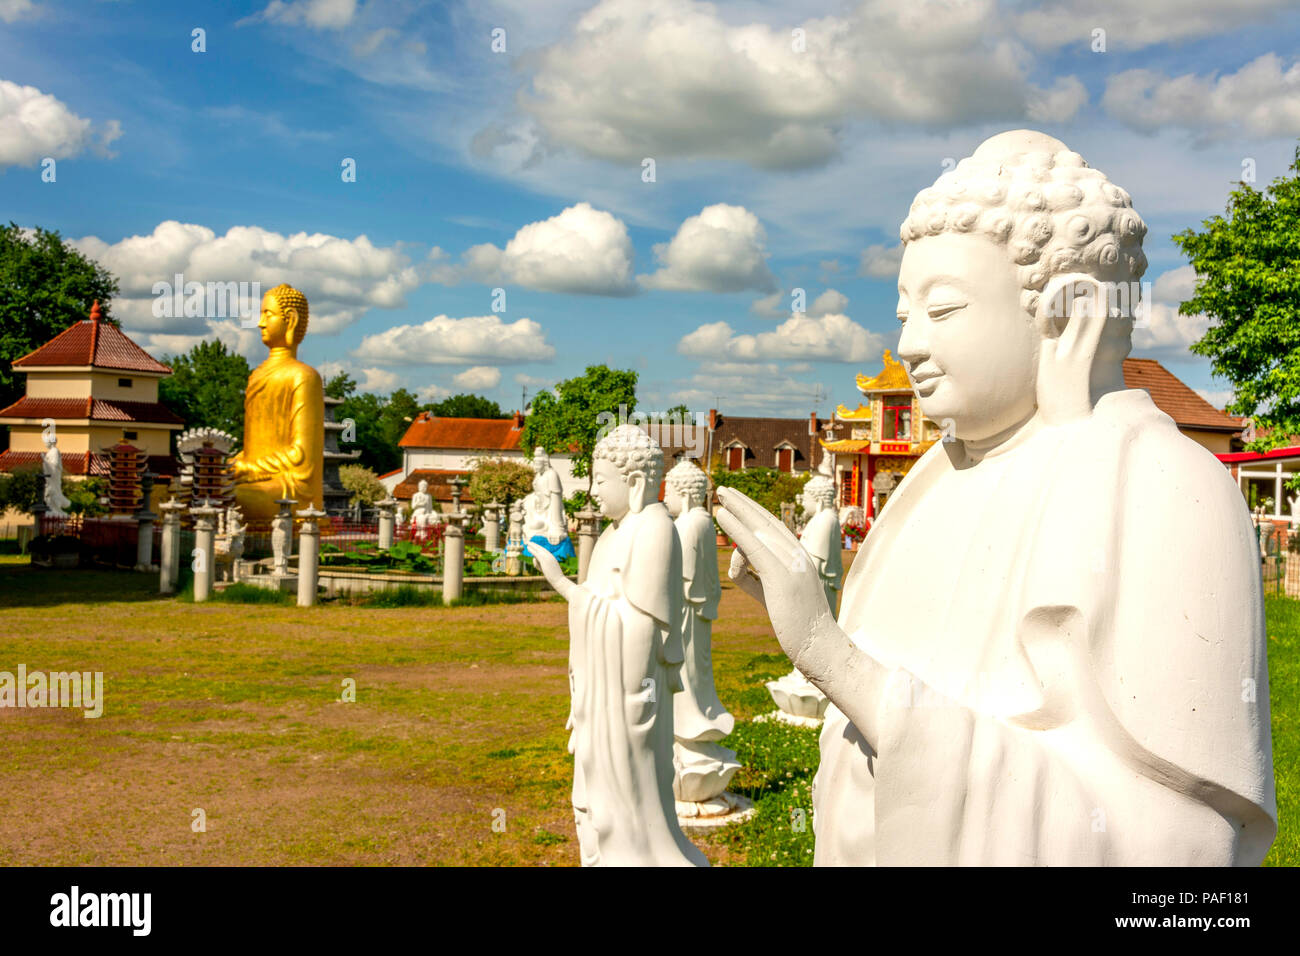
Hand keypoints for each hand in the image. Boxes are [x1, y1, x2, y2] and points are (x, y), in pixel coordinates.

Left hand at [527, 542, 575, 600]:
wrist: (559, 580)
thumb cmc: (554, 577)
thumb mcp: (546, 569)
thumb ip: (539, 564)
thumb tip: (533, 558)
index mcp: (552, 558)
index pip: (545, 551)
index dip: (539, 548)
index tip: (535, 546)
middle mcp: (550, 556)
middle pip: (541, 549)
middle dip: (535, 545)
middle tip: (530, 542)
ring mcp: (547, 557)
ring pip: (538, 550)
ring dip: (533, 546)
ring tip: (528, 544)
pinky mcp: (544, 560)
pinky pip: (536, 553)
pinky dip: (532, 550)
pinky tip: (528, 548)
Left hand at [715, 487, 833, 669]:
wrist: (820, 647)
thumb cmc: (797, 626)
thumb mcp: (774, 596)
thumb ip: (756, 578)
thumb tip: (737, 564)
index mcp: (800, 558)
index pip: (775, 528)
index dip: (754, 512)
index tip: (738, 501)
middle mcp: (798, 555)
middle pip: (766, 521)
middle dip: (743, 504)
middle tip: (723, 489)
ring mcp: (791, 564)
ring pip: (759, 530)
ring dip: (738, 512)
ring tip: (719, 501)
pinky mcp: (780, 575)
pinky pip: (753, 545)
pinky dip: (736, 528)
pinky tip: (722, 516)